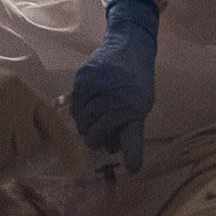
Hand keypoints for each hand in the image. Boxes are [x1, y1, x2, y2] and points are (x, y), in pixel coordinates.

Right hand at [69, 0, 159, 171]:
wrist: (130, 46)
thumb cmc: (136, 80)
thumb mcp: (140, 104)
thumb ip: (127, 128)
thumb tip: (111, 150)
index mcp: (136, 109)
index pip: (133, 136)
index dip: (133, 154)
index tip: (132, 170)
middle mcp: (119, 99)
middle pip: (95, 132)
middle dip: (94, 139)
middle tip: (95, 139)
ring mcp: (100, 87)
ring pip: (82, 119)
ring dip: (84, 124)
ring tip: (91, 120)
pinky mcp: (85, 77)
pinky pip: (75, 103)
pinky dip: (78, 109)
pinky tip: (86, 106)